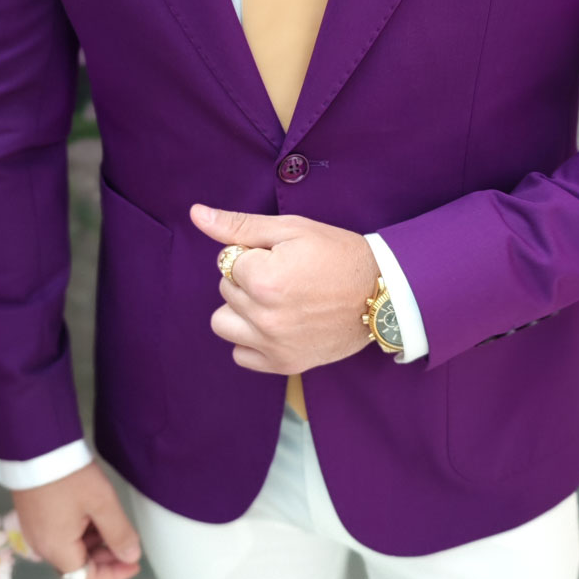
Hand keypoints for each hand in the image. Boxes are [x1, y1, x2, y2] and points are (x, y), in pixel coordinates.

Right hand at [11, 458, 141, 578]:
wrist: (36, 447)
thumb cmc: (69, 476)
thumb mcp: (102, 504)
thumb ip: (119, 534)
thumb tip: (131, 556)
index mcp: (56, 548)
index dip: (113, 575)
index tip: (134, 564)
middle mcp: (42, 545)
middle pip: (77, 565)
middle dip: (106, 558)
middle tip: (130, 543)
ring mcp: (36, 531)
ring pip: (70, 549)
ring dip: (95, 544)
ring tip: (115, 525)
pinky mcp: (34, 517)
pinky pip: (61, 534)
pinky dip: (81, 532)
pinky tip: (96, 515)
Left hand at [191, 202, 378, 374]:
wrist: (381, 293)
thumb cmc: (338, 255)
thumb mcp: (292, 230)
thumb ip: (239, 225)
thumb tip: (197, 213)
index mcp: (264, 279)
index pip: (227, 261)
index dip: (252, 254)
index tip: (282, 257)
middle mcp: (264, 317)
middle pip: (225, 290)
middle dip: (247, 279)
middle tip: (286, 276)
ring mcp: (273, 345)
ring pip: (223, 323)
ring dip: (241, 311)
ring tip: (274, 302)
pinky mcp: (284, 364)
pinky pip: (240, 355)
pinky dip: (251, 340)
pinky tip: (275, 325)